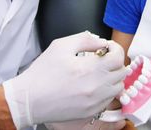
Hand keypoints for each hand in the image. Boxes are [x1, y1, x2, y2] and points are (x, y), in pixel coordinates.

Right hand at [3, 31, 126, 127]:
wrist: (28, 100)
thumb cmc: (42, 74)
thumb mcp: (61, 46)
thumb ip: (85, 39)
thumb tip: (101, 41)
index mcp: (91, 69)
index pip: (119, 57)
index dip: (115, 48)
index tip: (107, 48)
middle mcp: (97, 87)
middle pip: (122, 72)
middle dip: (115, 62)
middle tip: (103, 58)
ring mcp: (95, 101)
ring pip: (118, 87)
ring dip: (113, 77)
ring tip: (99, 72)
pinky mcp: (91, 111)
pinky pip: (109, 100)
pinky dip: (106, 91)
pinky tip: (93, 85)